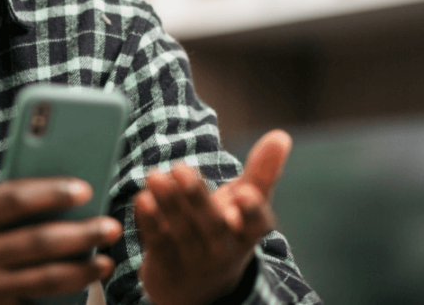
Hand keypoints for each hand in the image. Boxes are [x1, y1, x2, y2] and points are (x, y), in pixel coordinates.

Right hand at [0, 115, 122, 304]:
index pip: (11, 200)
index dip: (50, 192)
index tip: (83, 186)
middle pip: (34, 243)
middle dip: (79, 235)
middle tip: (111, 226)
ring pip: (37, 281)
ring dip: (77, 272)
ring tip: (105, 261)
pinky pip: (24, 304)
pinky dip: (54, 297)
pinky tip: (79, 288)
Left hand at [133, 130, 291, 304]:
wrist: (196, 287)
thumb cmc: (227, 231)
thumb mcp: (246, 205)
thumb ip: (262, 172)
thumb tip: (281, 135)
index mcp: (248, 233)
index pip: (257, 224)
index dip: (252, 210)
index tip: (244, 193)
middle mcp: (223, 249)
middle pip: (212, 225)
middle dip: (197, 198)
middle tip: (182, 169)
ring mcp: (194, 260)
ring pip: (181, 231)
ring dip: (168, 203)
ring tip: (155, 175)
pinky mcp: (165, 265)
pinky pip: (157, 242)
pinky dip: (149, 222)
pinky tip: (142, 198)